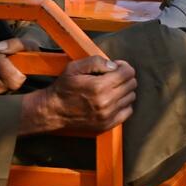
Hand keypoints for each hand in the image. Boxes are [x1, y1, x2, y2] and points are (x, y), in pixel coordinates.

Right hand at [19, 56, 136, 134]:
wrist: (53, 111)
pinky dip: (123, 104)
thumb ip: (96, 61)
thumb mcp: (74, 67)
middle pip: (132, 84)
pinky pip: (127, 111)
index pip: (128, 73)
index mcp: (99, 87)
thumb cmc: (64, 88)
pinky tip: (112, 100)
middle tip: (113, 76)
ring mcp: (108, 115)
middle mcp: (106, 102)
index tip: (116, 67)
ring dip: (124, 90)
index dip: (123, 67)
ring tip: (111, 88)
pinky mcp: (107, 124)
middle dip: (124, 77)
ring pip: (131, 97)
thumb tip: (114, 65)